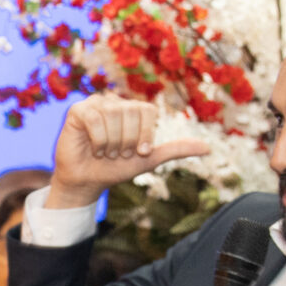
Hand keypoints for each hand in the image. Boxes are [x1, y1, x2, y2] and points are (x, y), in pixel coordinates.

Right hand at [47, 94, 213, 210]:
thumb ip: (175, 150)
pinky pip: (94, 118)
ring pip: (113, 116)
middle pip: (131, 113)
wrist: (88, 182)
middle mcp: (116, 103)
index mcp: (134, 111)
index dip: (145, 134)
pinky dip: (97, 139)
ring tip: (104, 151)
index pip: (148, 111)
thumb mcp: (149, 160)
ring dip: (110, 144)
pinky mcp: (78, 110)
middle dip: (126, 142)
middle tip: (116, 153)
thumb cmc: (116, 169)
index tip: (138, 152)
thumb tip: (208, 148)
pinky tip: (92, 147)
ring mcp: (97, 104)